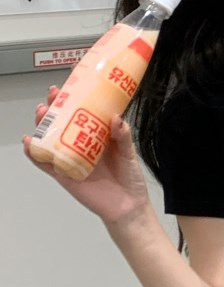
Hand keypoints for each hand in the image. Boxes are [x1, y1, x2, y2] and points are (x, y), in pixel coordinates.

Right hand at [23, 85, 151, 227]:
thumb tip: (116, 118)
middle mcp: (81, 145)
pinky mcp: (64, 175)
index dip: (75, 97)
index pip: (83, 112)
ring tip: (41, 113)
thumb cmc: (129, 177)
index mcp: (98, 135)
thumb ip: (123, 136)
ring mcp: (70, 159)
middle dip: (55, 107)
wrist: (127, 205)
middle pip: (62, 122)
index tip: (71, 81)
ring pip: (50, 139)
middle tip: (53, 95)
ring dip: (42, 125)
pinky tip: (29, 142)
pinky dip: (35, 153)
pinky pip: (45, 163)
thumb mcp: (129, 152)